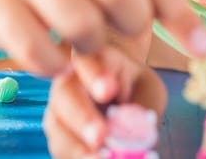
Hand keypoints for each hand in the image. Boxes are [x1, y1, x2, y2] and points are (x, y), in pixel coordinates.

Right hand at [0, 0, 205, 74]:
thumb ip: (152, 8)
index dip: (180, 15)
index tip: (205, 51)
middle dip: (132, 24)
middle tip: (123, 34)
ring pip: (81, 23)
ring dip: (92, 48)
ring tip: (85, 46)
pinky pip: (41, 50)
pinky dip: (57, 66)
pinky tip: (59, 61)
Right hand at [43, 45, 165, 157]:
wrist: (122, 92)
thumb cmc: (135, 85)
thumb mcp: (149, 89)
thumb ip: (143, 106)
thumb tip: (135, 134)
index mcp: (94, 57)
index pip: (88, 60)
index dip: (95, 75)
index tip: (109, 91)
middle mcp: (69, 78)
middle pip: (65, 93)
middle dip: (82, 117)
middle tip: (100, 137)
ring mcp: (58, 105)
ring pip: (56, 123)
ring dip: (75, 145)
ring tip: (100, 158)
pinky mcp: (57, 132)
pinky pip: (59, 146)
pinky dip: (76, 157)